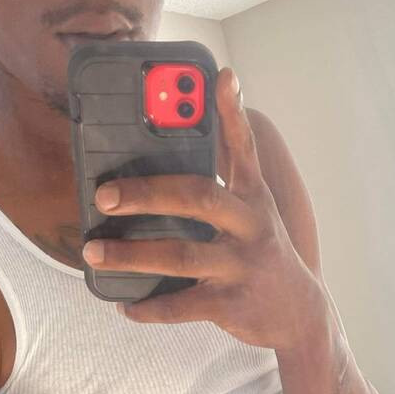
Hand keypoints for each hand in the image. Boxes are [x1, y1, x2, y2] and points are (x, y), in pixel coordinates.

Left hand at [81, 66, 323, 344]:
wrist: (300, 315)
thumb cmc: (264, 254)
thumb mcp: (257, 211)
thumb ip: (231, 170)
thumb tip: (207, 118)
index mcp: (254, 199)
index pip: (244, 148)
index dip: (232, 112)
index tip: (220, 78)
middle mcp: (252, 228)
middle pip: (198, 198)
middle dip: (147, 192)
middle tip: (104, 196)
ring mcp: (243, 268)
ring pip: (181, 255)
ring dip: (131, 255)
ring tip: (94, 252)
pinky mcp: (232, 306)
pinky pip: (182, 305)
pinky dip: (150, 308)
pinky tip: (127, 306)